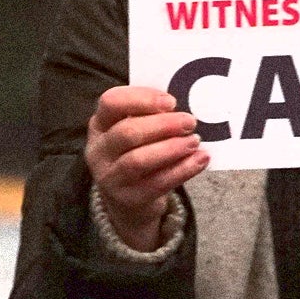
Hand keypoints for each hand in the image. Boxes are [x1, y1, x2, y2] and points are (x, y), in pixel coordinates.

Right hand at [86, 86, 210, 251]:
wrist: (128, 198)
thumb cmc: (138, 151)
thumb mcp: (137, 129)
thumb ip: (153, 115)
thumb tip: (186, 105)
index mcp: (100, 124)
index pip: (111, 102)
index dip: (142, 99)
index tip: (171, 101)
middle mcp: (99, 151)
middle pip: (127, 133)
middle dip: (163, 125)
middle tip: (190, 122)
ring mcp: (110, 178)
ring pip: (138, 160)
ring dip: (172, 148)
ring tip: (194, 141)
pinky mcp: (129, 199)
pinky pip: (157, 184)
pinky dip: (182, 170)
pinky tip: (200, 159)